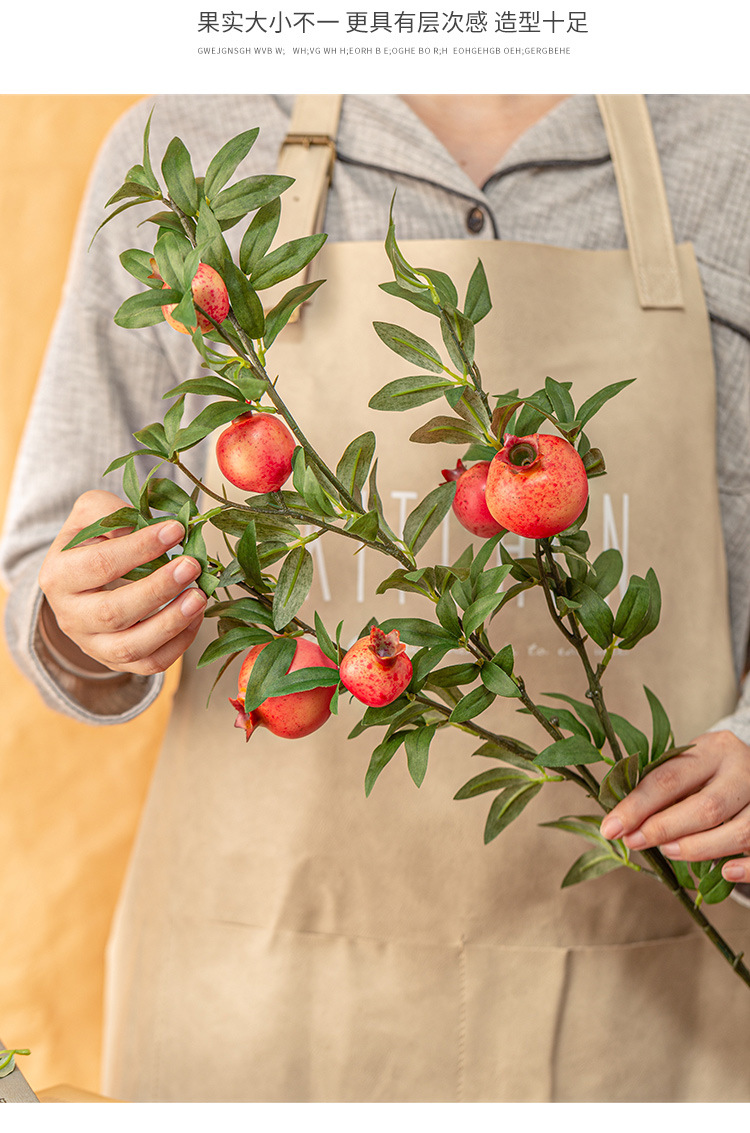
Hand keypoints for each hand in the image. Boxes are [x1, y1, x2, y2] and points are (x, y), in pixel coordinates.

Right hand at [38, 489, 207, 676]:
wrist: (81, 581)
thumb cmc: (92, 543)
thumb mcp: (90, 515)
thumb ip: (113, 512)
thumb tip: (152, 527)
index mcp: (58, 576)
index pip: (99, 564)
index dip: (139, 548)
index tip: (176, 530)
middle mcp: (70, 616)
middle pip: (113, 612)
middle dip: (158, 590)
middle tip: (191, 566)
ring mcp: (93, 644)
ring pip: (131, 646)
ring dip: (171, 623)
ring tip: (199, 597)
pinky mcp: (116, 661)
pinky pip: (150, 663)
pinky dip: (178, 644)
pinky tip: (195, 616)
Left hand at [599, 730, 749, 885]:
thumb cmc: (709, 772)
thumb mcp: (687, 766)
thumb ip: (661, 789)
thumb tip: (620, 823)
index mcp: (714, 749)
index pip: (670, 778)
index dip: (637, 806)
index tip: (612, 828)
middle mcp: (743, 771)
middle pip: (707, 807)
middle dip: (664, 829)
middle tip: (634, 842)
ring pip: (739, 831)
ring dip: (699, 848)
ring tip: (669, 852)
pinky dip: (746, 867)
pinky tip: (724, 872)